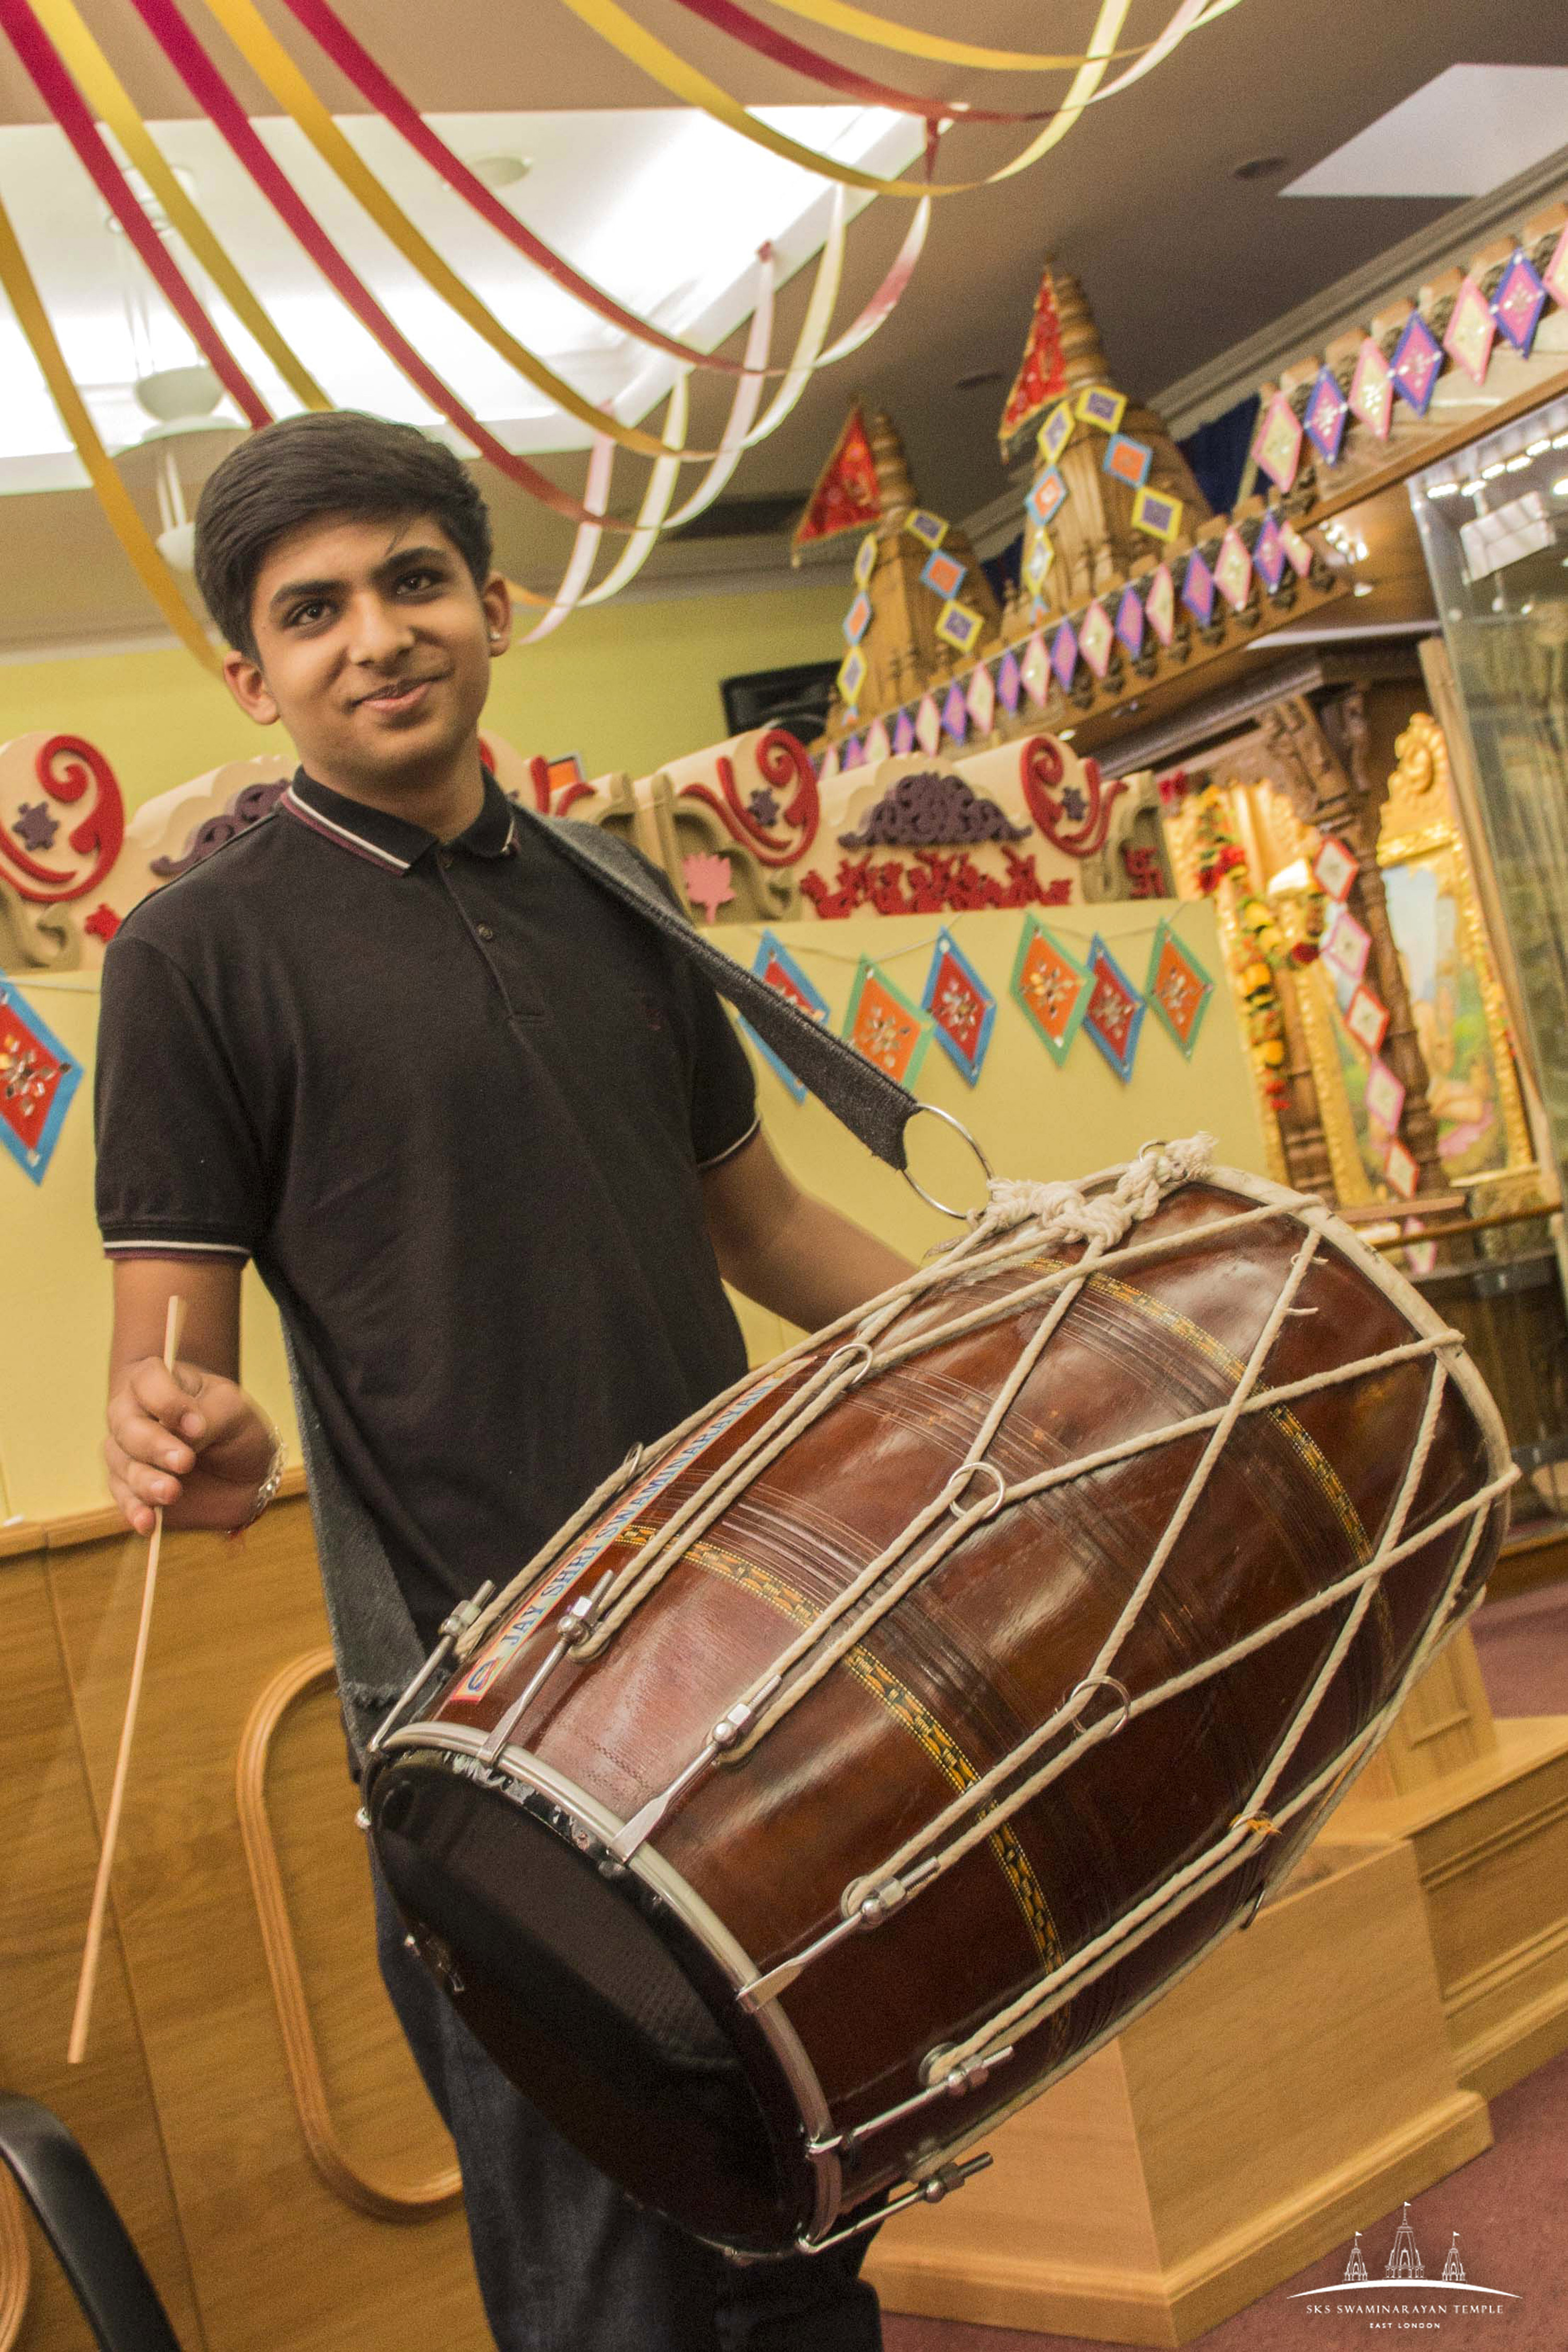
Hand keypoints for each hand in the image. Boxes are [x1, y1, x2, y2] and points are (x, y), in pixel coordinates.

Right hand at [105, 1356, 276, 1536]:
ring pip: (122, 1463)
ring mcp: (129, 1453)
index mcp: (160, 1384)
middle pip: (126, 1424)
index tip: (196, 1424)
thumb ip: (207, 1416)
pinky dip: (134, 1510)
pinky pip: (124, 1498)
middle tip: (184, 1461)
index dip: (165, 1400)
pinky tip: (147, 1522)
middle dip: (153, 1444)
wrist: (248, 1474)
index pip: (146, 1379)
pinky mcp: (132, 1489)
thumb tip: (185, 1431)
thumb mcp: (233, 1411)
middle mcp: (136, 1415)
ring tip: (173, 1492)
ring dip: (145, 1480)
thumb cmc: (237, 1430)